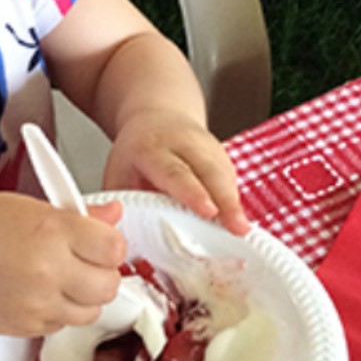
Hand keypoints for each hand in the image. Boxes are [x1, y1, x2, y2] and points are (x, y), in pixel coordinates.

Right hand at [0, 194, 125, 336]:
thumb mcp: (27, 205)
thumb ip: (77, 213)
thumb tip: (112, 213)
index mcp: (50, 229)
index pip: (113, 246)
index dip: (109, 243)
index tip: (99, 239)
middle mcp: (47, 269)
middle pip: (110, 284)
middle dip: (101, 271)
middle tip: (83, 258)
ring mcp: (38, 302)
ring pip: (92, 310)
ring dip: (84, 294)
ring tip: (59, 274)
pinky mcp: (27, 327)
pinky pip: (64, 324)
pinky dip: (59, 310)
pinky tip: (39, 289)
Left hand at [103, 111, 249, 235]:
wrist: (154, 118)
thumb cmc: (135, 154)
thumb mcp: (118, 173)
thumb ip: (123, 205)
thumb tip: (124, 241)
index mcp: (150, 148)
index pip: (173, 171)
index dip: (192, 192)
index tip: (208, 211)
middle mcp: (182, 143)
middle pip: (208, 172)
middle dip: (225, 200)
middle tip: (238, 227)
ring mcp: (206, 146)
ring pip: (224, 176)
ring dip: (234, 205)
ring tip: (242, 231)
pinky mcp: (222, 156)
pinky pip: (231, 180)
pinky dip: (234, 202)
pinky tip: (236, 221)